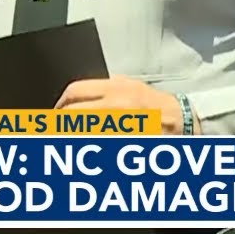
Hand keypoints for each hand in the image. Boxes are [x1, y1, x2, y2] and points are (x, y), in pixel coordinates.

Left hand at [54, 75, 187, 133]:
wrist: (180, 119)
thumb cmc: (155, 104)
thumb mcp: (131, 85)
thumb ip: (106, 87)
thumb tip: (77, 96)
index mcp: (116, 88)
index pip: (74, 91)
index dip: (60, 103)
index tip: (56, 112)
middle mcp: (115, 104)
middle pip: (71, 112)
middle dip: (58, 123)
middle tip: (53, 130)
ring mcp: (118, 124)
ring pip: (79, 130)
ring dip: (68, 136)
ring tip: (63, 139)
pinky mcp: (122, 140)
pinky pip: (95, 143)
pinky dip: (85, 145)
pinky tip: (82, 148)